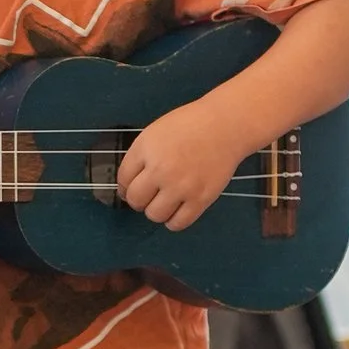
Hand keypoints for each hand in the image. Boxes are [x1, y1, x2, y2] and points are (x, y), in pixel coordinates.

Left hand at [117, 99, 242, 232]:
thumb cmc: (190, 125)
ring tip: (166, 201)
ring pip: (154, 215)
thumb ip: (140, 157)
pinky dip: (173, 221)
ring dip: (156, 211)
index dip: (126, 187)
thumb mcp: (155, 133)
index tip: (132, 188)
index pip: (123, 180)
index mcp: (146, 150)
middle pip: (136, 200)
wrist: (225, 126)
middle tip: (149, 195)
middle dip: (139, 200)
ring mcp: (181, 186)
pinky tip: (177, 210)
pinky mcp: (200, 199)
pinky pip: (178, 223)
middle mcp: (160, 170)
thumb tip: (129, 186)